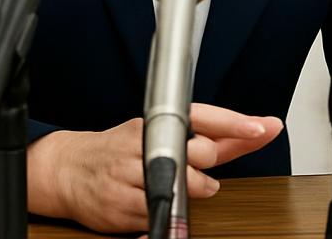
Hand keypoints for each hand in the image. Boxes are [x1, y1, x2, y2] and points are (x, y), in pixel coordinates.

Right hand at [26, 103, 282, 232]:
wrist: (70, 169)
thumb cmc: (119, 150)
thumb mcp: (157, 133)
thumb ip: (201, 138)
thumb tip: (245, 137)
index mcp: (156, 122)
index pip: (204, 118)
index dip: (235, 123)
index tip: (262, 127)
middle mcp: (144, 143)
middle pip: (199, 152)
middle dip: (209, 163)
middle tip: (199, 168)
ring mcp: (130, 173)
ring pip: (181, 184)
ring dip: (192, 190)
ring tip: (181, 186)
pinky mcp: (121, 204)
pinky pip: (158, 212)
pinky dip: (167, 213)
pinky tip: (160, 204)